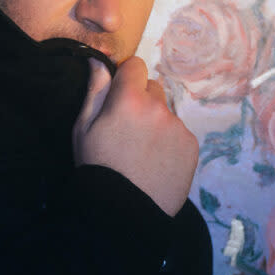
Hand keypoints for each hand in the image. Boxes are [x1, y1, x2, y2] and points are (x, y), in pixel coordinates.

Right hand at [72, 57, 198, 216]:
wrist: (124, 212)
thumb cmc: (96, 167)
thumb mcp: (83, 129)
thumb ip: (94, 91)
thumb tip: (97, 61)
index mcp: (128, 99)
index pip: (135, 65)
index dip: (125, 78)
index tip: (117, 97)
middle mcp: (158, 107)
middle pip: (152, 88)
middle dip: (140, 100)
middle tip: (127, 130)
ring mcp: (177, 127)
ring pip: (166, 112)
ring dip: (155, 122)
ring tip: (141, 151)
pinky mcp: (191, 145)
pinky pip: (179, 133)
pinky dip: (168, 142)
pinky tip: (155, 162)